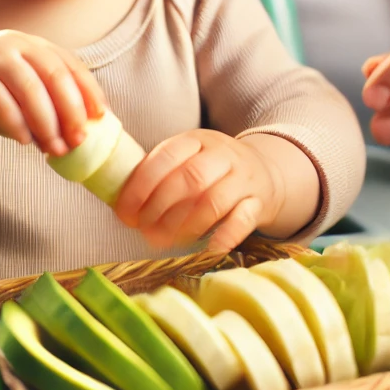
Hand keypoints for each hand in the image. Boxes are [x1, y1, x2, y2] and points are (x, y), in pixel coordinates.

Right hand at [0, 29, 103, 154]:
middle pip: (53, 74)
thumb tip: (87, 128)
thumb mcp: (27, 91)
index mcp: (32, 44)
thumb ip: (52, 99)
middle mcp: (12, 44)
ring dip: (47, 123)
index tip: (100, 116)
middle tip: (78, 139)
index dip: (88, 90)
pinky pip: (1, 104)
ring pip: (29, 90)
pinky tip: (26, 142)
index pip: (69, 64)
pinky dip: (18, 125)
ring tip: (55, 148)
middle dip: (70, 110)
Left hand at [114, 129, 282, 252]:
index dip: (142, 186)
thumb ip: (158, 174)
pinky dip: (224, 236)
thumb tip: (123, 206)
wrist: (266, 171)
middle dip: (160, 208)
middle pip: (190, 178)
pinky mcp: (259, 203)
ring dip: (184, 226)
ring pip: (214, 201)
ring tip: (164, 241)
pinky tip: (206, 249)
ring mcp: (243, 178)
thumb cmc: (213, 170)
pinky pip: (243, 220)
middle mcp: (222, 155)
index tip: (125, 212)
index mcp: (197, 140)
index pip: (166, 156)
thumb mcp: (187, 158)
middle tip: (143, 229)